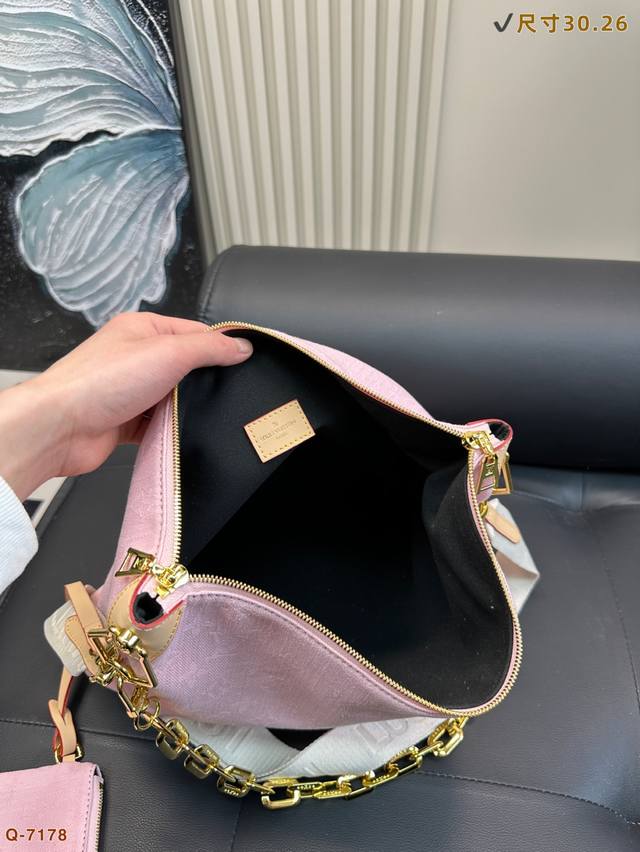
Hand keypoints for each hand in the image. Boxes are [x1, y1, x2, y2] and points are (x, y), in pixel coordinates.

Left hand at [0, 313, 252, 499]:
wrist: (62, 426)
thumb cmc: (100, 381)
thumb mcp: (169, 352)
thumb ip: (209, 348)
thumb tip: (241, 346)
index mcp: (143, 329)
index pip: (194, 332)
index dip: (219, 346)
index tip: (244, 360)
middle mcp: (135, 356)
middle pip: (186, 368)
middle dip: (202, 383)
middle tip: (222, 393)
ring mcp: (130, 390)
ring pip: (174, 399)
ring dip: (183, 410)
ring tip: (193, 415)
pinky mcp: (126, 421)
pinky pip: (159, 426)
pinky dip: (169, 431)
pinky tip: (174, 433)